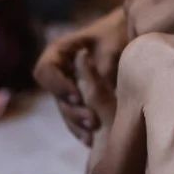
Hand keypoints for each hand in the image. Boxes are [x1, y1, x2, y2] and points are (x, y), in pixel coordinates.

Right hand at [33, 10, 125, 145]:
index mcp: (59, 52)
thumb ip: (101, 64)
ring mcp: (67, 86)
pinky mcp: (79, 100)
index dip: (57, 86)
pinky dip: (83, 128)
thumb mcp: (111, 44)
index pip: (44, 71)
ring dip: (78, 123)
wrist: (128, 33)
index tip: (77, 96)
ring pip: (65, 110)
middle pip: (55, 96)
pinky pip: (75, 117)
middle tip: (92, 121)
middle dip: (72, 110)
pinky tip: (93, 140)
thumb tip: (100, 83)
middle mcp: (59, 71)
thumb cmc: (118, 32)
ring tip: (94, 134)